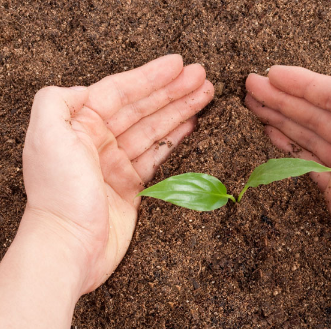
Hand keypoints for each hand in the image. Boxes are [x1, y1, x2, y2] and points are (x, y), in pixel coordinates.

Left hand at [0, 55, 213, 327]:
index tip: (178, 64)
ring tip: (205, 94)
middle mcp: (99, 141)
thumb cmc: (60, 193)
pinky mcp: (133, 186)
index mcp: (81, 125)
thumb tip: (82, 88)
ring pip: (154, 129)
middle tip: (202, 76)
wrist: (71, 247)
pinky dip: (175, 139)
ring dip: (180, 110)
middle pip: (143, 108)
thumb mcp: (46, 137)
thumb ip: (56, 101)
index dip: (150, 76)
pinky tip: (192, 125)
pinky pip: (158, 155)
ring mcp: (117, 164)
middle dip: (173, 90)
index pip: (120, 92)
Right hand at [246, 67, 330, 326]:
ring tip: (256, 108)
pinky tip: (274, 137)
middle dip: (282, 98)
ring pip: (307, 136)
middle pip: (313, 114)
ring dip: (281, 120)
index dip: (301, 84)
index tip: (272, 75)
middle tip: (252, 87)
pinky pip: (306, 163)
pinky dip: (289, 148)